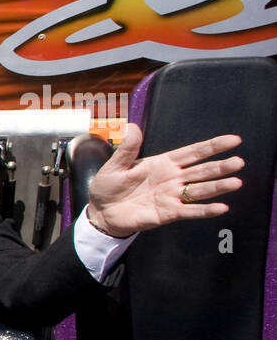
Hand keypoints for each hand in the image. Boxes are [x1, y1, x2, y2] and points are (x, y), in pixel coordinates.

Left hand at [86, 123, 243, 237]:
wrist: (101, 212)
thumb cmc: (109, 186)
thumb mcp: (115, 165)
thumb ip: (127, 148)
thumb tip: (132, 126)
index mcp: (163, 163)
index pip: (193, 153)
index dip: (212, 146)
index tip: (233, 140)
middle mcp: (172, 179)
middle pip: (202, 171)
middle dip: (220, 166)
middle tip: (239, 162)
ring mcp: (172, 196)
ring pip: (200, 190)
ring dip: (217, 187)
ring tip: (236, 182)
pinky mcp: (167, 213)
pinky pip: (189, 211)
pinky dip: (204, 210)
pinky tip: (221, 207)